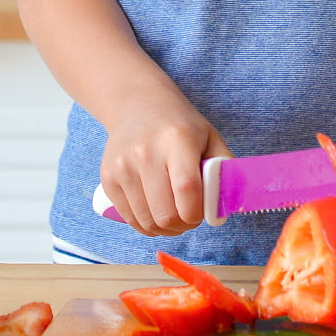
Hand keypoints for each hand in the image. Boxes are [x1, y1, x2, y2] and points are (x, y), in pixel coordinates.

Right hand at [99, 97, 231, 236]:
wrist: (137, 106)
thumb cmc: (180, 126)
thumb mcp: (210, 138)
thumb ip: (224, 170)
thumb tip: (227, 205)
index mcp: (177, 139)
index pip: (186, 189)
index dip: (196, 213)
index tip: (200, 213)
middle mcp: (145, 152)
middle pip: (165, 214)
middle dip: (183, 225)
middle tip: (189, 215)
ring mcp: (123, 166)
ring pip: (147, 222)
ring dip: (165, 228)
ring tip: (174, 214)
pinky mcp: (108, 179)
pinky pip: (130, 219)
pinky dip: (146, 224)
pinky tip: (155, 210)